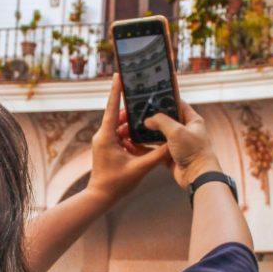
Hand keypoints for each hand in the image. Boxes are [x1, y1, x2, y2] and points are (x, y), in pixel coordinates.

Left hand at [86, 75, 168, 204]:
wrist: (100, 198)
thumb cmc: (116, 184)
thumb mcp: (140, 168)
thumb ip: (157, 155)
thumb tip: (172, 144)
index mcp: (106, 136)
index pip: (112, 108)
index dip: (116, 90)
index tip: (118, 74)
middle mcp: (103, 135)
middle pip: (119, 116)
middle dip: (133, 110)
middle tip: (147, 101)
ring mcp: (104, 141)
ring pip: (121, 126)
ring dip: (133, 125)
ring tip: (148, 121)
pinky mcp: (108, 147)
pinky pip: (120, 136)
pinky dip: (131, 135)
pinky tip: (143, 137)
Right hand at [143, 100, 220, 189]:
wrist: (197, 176)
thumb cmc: (194, 153)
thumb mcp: (176, 131)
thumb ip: (161, 121)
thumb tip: (149, 120)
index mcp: (193, 121)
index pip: (179, 104)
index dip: (167, 100)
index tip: (153, 98)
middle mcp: (186, 131)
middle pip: (167, 120)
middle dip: (154, 118)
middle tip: (141, 114)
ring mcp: (179, 143)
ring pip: (161, 134)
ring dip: (150, 132)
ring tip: (137, 128)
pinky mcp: (172, 155)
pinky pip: (157, 148)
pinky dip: (149, 146)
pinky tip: (139, 143)